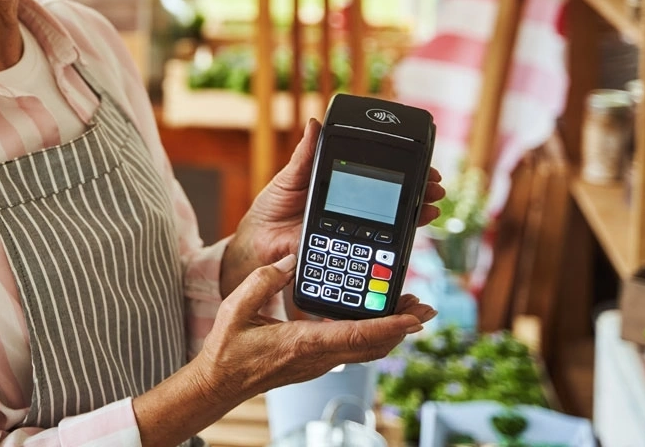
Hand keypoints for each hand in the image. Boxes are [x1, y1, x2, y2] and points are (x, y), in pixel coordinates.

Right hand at [194, 255, 435, 407]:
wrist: (219, 383)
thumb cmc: (226, 349)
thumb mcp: (236, 306)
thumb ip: (265, 279)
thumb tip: (293, 260)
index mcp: (302, 342)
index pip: (357, 335)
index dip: (390, 326)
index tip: (415, 317)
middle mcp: (317, 358)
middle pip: (374, 345)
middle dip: (403, 327)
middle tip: (425, 307)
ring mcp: (319, 364)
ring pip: (367, 351)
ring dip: (392, 333)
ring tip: (409, 312)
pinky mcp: (316, 364)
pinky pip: (354, 351)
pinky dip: (373, 336)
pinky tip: (376, 322)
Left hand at [221, 119, 445, 295]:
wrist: (258, 240)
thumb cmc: (271, 206)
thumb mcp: (289, 176)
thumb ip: (305, 155)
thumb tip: (314, 123)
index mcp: (339, 185)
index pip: (376, 175)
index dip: (400, 170)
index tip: (422, 163)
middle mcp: (350, 206)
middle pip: (391, 197)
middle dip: (417, 190)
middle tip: (435, 184)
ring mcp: (351, 228)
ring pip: (391, 221)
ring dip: (415, 212)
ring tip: (431, 204)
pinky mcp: (346, 247)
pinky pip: (375, 244)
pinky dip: (396, 239)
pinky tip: (413, 230)